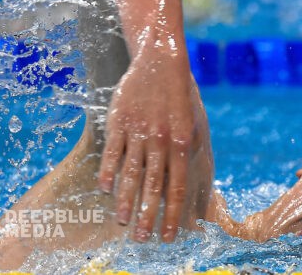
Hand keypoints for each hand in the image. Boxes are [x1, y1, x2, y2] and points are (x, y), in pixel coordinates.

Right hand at [97, 47, 213, 241]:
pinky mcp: (119, 121)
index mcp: (182, 143)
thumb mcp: (195, 125)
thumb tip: (194, 184)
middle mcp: (161, 140)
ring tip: (123, 222)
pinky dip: (109, 172)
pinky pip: (113, 152)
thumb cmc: (181, 98)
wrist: (161, 63)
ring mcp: (139, 131)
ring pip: (130, 172)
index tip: (168, 236)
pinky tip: (106, 190)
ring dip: (126, 200)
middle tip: (142, 239)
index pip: (177, 187)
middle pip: (152, 186)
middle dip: (148, 216)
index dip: (172, 214)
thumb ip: (191, 155)